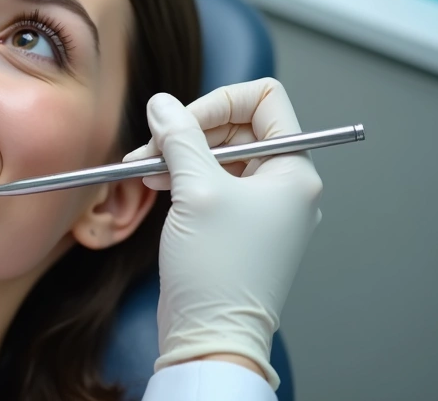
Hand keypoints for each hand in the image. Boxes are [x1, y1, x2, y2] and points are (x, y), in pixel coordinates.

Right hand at [124, 78, 322, 389]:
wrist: (211, 336)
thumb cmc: (217, 270)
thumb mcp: (195, 191)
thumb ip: (179, 138)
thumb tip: (162, 103)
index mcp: (294, 172)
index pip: (264, 101)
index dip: (218, 102)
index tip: (179, 122)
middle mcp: (284, 186)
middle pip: (237, 126)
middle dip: (189, 130)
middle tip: (150, 147)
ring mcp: (261, 208)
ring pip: (219, 154)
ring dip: (178, 153)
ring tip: (143, 168)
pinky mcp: (236, 226)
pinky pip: (211, 182)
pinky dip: (181, 176)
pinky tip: (154, 183)